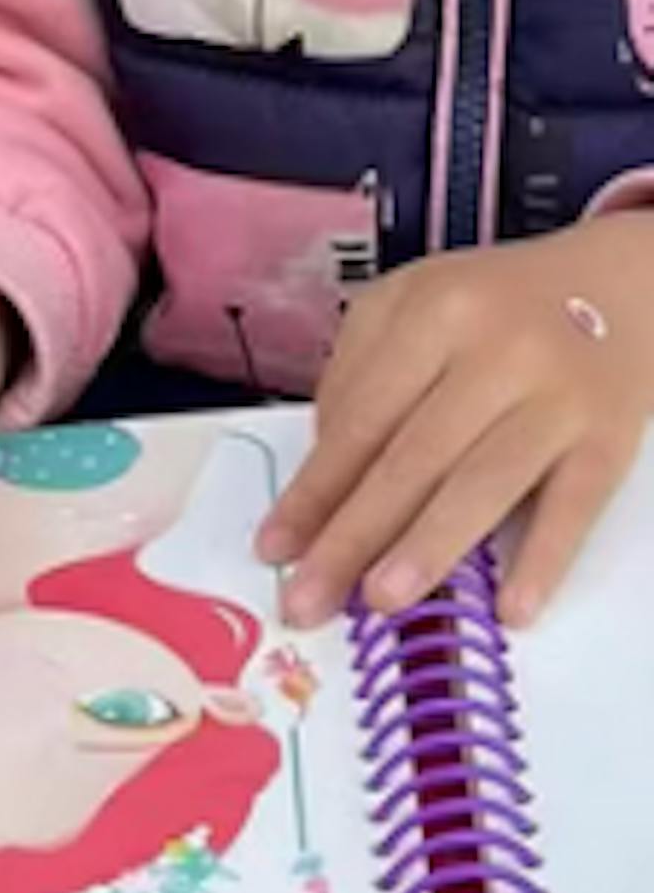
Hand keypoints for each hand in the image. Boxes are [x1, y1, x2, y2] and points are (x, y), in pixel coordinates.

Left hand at [258, 213, 653, 626]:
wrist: (622, 283)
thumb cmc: (496, 306)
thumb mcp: (416, 303)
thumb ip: (359, 376)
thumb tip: (322, 478)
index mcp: (434, 312)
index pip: (361, 420)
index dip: (314, 491)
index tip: (274, 548)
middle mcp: (497, 351)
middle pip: (411, 459)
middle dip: (351, 537)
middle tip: (307, 599)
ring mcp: (558, 396)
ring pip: (483, 483)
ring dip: (427, 549)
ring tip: (380, 602)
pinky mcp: (610, 437)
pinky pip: (574, 507)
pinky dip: (543, 559)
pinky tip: (512, 609)